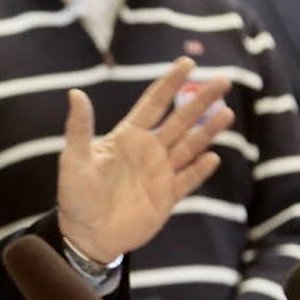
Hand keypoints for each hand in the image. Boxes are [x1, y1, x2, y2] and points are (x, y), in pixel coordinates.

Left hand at [56, 57, 232, 261]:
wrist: (86, 235)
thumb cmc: (75, 196)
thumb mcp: (73, 161)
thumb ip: (79, 129)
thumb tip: (75, 93)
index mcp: (127, 137)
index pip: (153, 104)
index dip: (170, 83)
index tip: (188, 63)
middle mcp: (148, 151)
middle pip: (179, 120)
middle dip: (200, 100)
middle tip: (223, 80)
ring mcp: (160, 173)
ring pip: (189, 146)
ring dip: (208, 131)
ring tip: (226, 113)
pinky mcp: (167, 197)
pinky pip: (187, 180)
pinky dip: (199, 170)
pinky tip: (212, 157)